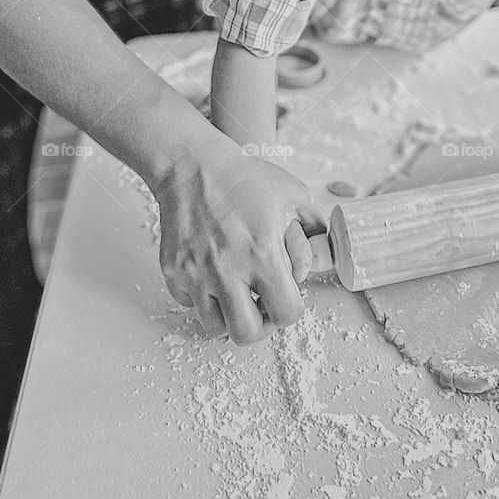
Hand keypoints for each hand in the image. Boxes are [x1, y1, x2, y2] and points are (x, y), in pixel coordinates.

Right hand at [152, 131, 324, 343]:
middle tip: (262, 305)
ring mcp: (196, 274)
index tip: (286, 297)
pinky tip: (212, 271)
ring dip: (229, 314)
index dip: (290, 310)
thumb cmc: (244, 177)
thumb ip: (313, 225)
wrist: (193, 165)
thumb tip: (325, 250)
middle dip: (260, 325)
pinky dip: (202, 297)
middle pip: (246, 333)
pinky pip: (189, 303)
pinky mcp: (173, 272)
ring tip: (237, 290)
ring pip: (214, 326)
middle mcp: (227, 271)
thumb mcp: (292, 193)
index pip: (286, 312)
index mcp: (263, 254)